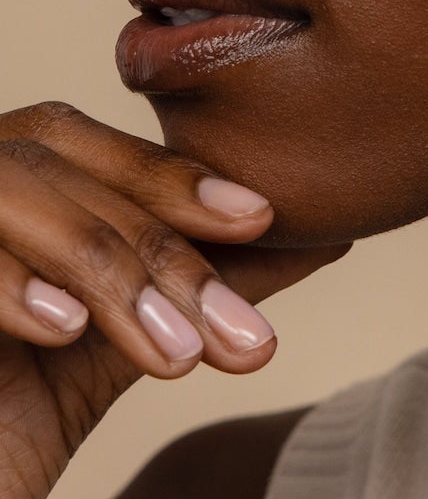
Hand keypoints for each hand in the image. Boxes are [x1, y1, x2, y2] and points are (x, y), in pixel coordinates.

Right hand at [0, 102, 347, 498]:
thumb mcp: (109, 354)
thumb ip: (198, 285)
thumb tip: (326, 232)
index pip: (77, 144)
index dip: (169, 174)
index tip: (261, 220)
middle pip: (52, 161)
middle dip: (158, 241)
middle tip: (238, 333)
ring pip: (8, 190)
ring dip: (107, 268)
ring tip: (174, 355)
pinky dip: (7, 282)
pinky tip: (64, 333)